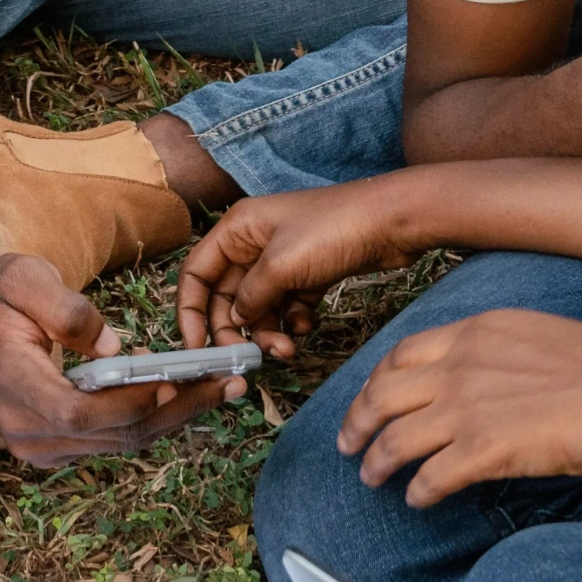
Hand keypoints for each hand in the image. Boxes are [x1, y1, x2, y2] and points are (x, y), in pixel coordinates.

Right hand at [0, 253, 242, 466]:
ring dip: (171, 415)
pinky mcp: (54, 445)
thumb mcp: (24, 278)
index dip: (132, 402)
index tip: (178, 380)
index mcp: (15, 390)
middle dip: (175, 409)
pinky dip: (149, 417)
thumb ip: (67, 310)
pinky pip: (111, 439)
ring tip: (220, 385)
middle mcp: (26, 432)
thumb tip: (113, 345)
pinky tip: (183, 391)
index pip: (82, 413)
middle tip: (228, 382)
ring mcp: (40, 446)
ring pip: (119, 441)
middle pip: (112, 435)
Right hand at [176, 178, 422, 357]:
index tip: (197, 346)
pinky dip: (292, 323)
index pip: (196, 273)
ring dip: (267, 332)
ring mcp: (282, 260)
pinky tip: (307, 327)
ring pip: (258, 307)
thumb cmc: (333, 229)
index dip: (190, 311)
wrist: (392, 223)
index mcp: (237, 229)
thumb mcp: (282, 265)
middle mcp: (253, 244)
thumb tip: (235, 320)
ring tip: (287, 350)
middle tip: (248, 358)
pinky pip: (287, 308)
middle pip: (226, 297)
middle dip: (235, 329)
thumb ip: (249, 296)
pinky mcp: (308, 275)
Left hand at [339, 309, 581, 508]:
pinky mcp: (481, 452)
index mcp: (475, 332)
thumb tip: (496, 366)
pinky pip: (430, 477)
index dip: (377, 378)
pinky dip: (417, 491)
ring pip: (395, 438)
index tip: (371, 394)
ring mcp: (466, 409)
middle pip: (383, 394)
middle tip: (348, 442)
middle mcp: (460, 368)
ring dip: (377, 461)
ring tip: (370, 477)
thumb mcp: (541, 332)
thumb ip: (504, 348)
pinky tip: (417, 500)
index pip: (404, 353)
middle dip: (357, 420)